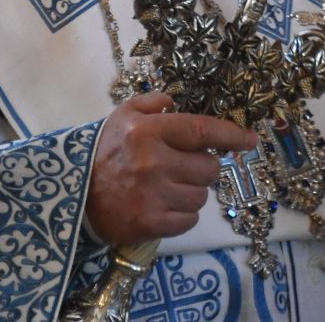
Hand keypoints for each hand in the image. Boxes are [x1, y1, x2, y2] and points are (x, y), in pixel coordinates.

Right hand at [85, 93, 256, 244]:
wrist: (73, 195)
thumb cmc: (104, 152)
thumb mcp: (123, 116)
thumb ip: (152, 102)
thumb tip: (177, 102)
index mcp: (148, 131)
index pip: (201, 130)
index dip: (231, 135)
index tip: (250, 139)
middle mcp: (153, 162)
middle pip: (209, 168)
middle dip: (202, 168)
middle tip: (183, 168)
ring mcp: (153, 195)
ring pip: (201, 196)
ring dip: (191, 192)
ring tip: (168, 188)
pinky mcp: (150, 223)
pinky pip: (189, 220)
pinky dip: (182, 215)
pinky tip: (164, 206)